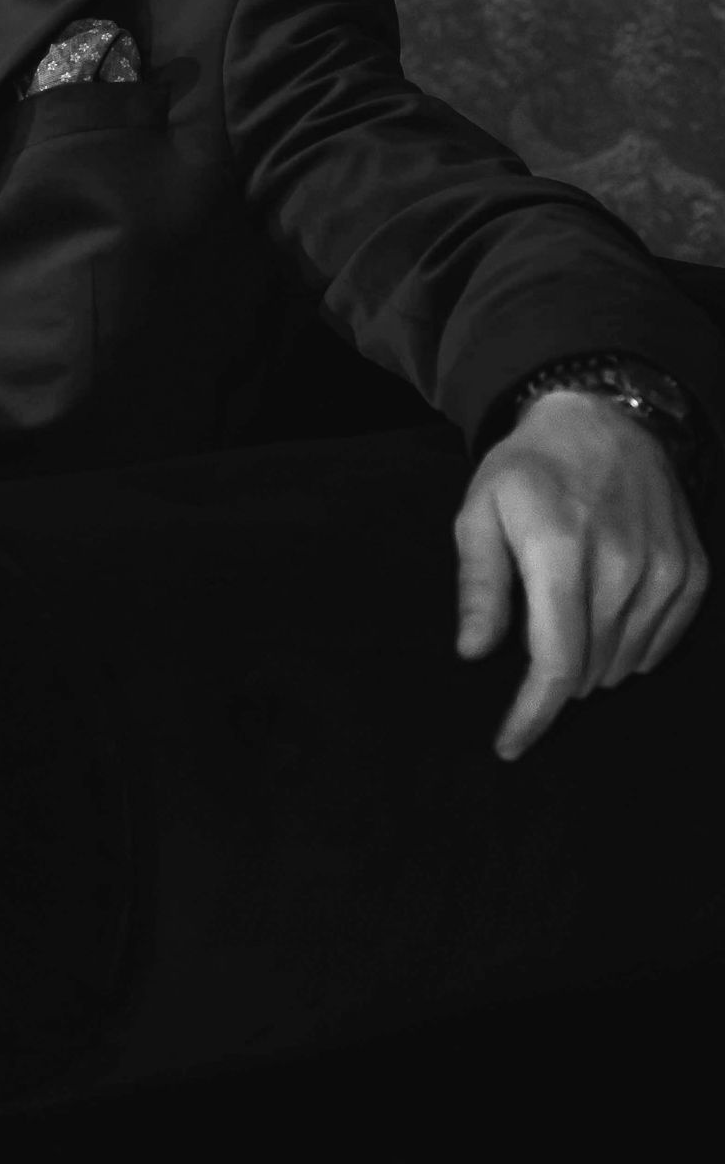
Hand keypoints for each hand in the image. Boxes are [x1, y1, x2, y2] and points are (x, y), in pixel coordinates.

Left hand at [454, 390, 709, 759]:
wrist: (604, 419)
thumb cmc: (529, 468)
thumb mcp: (479, 511)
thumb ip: (479, 584)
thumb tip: (473, 651)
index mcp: (561, 550)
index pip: (556, 661)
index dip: (533, 713)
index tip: (509, 745)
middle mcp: (622, 564)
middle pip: (589, 669)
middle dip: (553, 678)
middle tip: (531, 641)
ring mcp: (664, 569)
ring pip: (624, 662)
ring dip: (591, 662)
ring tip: (566, 614)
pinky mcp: (691, 572)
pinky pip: (661, 642)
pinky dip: (630, 647)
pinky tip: (606, 619)